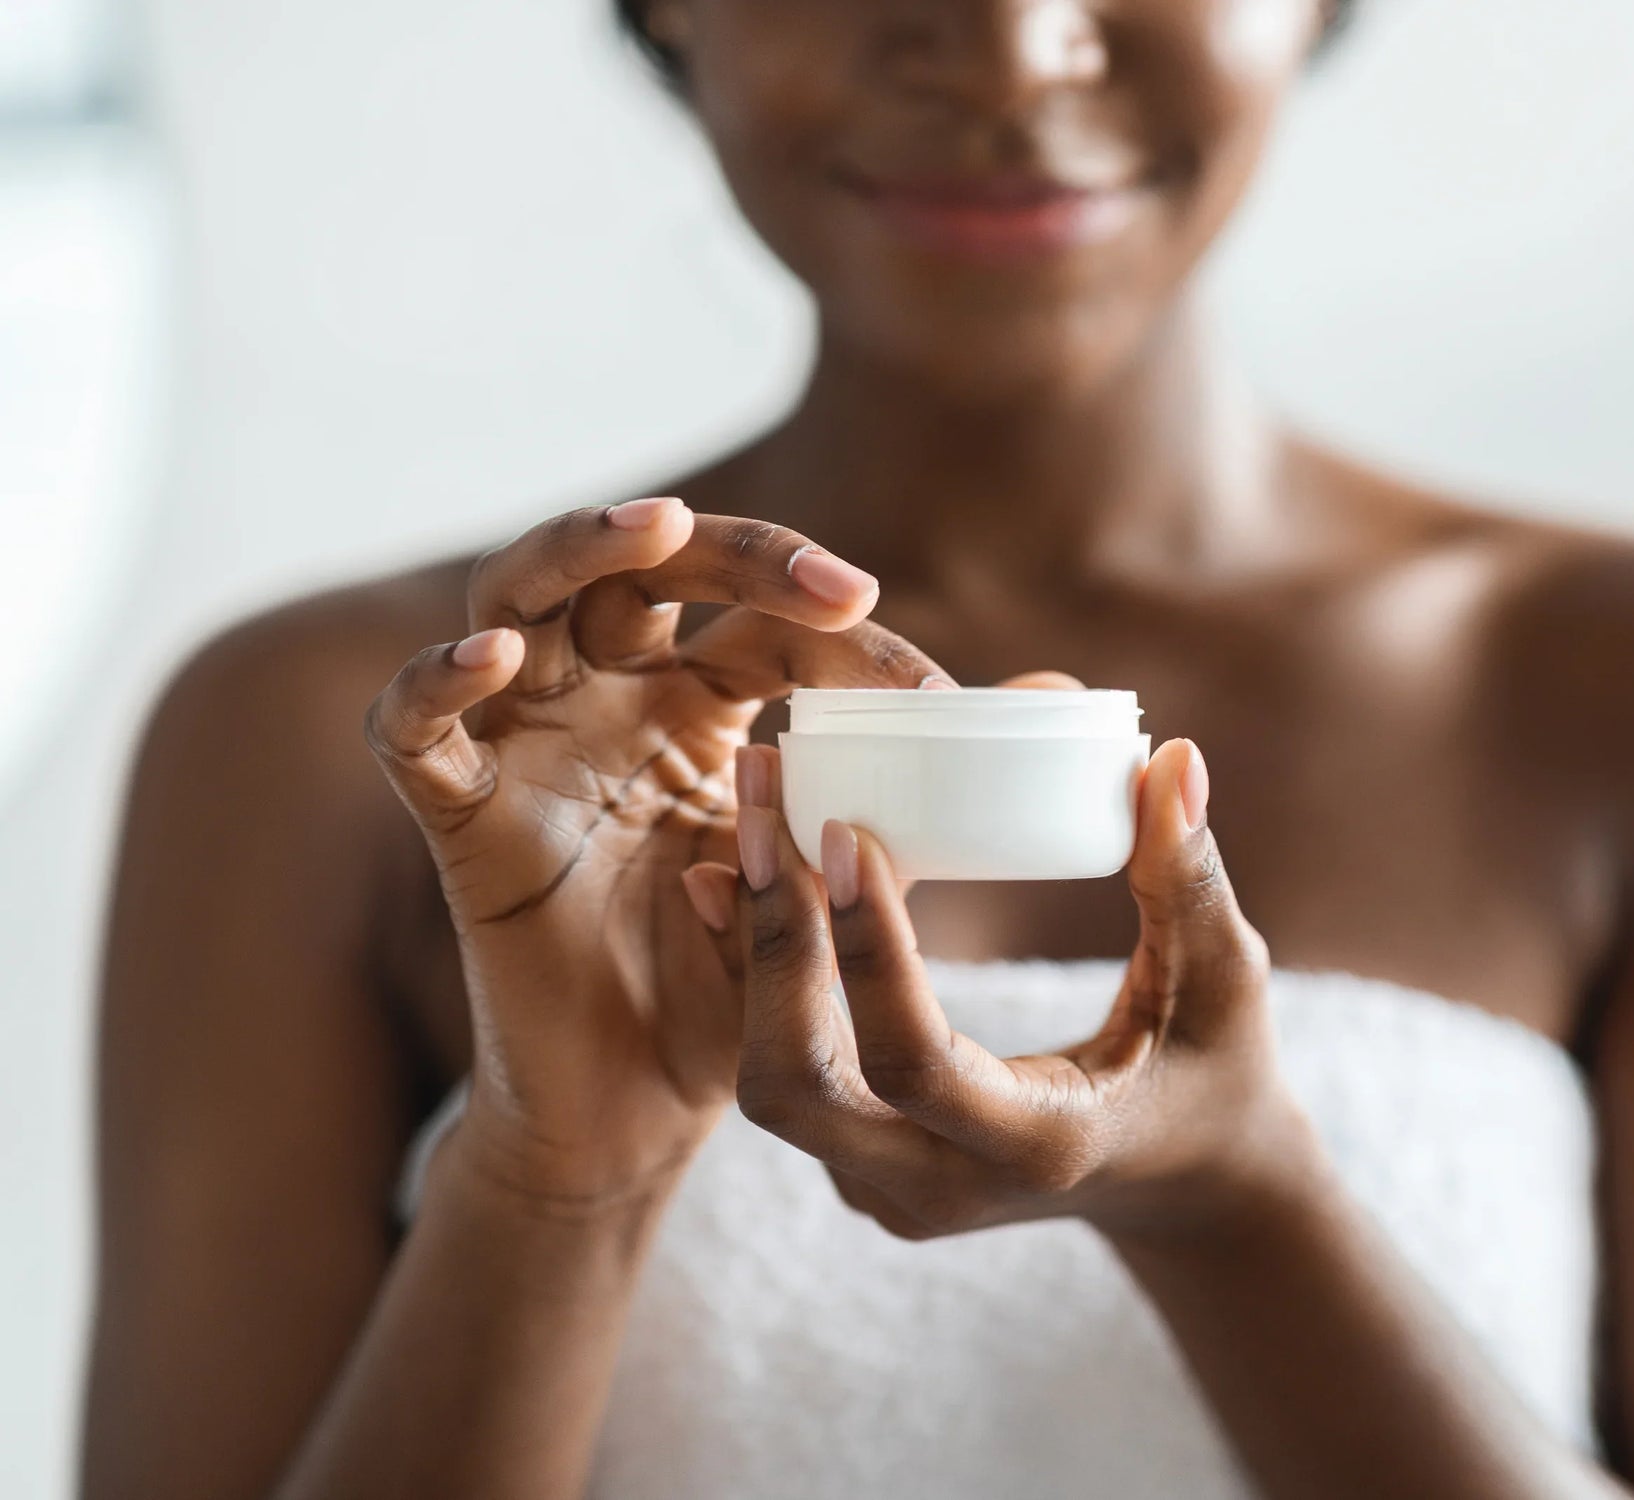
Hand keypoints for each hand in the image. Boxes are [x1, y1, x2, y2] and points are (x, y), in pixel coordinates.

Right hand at [363, 498, 954, 1207]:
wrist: (647, 1108)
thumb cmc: (740, 988)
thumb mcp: (843, 877)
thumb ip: (923, 792)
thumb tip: (1057, 700)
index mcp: (698, 707)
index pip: (761, 625)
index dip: (844, 637)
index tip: (937, 696)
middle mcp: (608, 704)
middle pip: (639, 571)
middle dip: (728, 550)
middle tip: (829, 582)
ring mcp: (529, 748)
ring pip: (516, 598)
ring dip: (576, 550)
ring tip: (650, 528)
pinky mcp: (461, 816)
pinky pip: (414, 731)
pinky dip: (435, 684)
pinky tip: (494, 659)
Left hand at [683, 734, 1317, 1240]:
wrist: (1182, 1184)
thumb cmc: (1215, 1071)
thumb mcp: (1225, 981)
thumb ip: (1191, 877)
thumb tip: (1171, 759)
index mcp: (1038, 1148)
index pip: (914, 1064)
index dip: (869, 953)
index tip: (846, 831)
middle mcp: (940, 1188)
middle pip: (796, 1088)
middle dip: (768, 942)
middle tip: (760, 804)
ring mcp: (888, 1188)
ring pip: (769, 1083)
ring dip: (748, 951)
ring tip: (744, 820)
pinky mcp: (860, 1163)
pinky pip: (779, 1074)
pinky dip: (752, 977)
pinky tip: (731, 877)